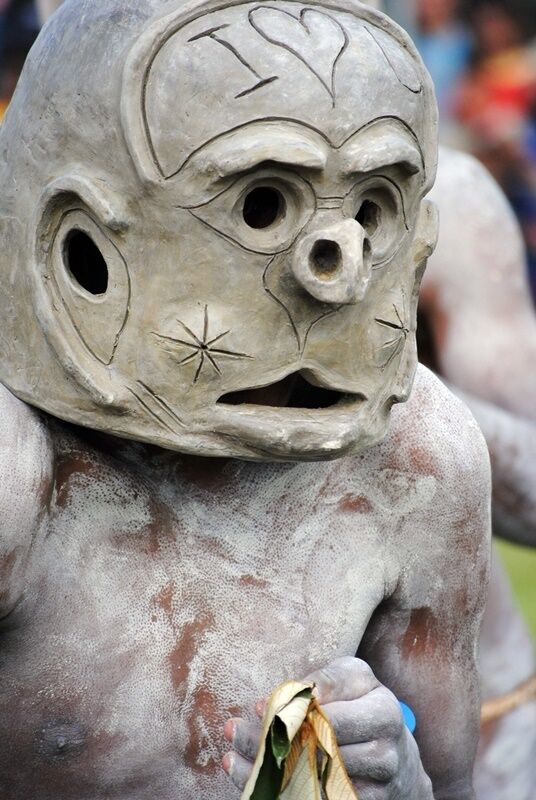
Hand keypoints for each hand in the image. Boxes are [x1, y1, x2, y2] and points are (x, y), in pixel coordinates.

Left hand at [222, 656, 432, 799]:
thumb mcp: (354, 680)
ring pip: (313, 778)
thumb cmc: (364, 705)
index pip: (334, 712)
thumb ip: (326, 680)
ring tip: (232, 756)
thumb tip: (288, 695)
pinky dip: (281, 794)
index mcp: (384, 711)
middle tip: (233, 730)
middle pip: (319, 747)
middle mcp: (385, 751)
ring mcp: (376, 785)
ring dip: (269, 769)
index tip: (258, 705)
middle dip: (272, 739)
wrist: (399, 758)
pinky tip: (255, 783)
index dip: (292, 710)